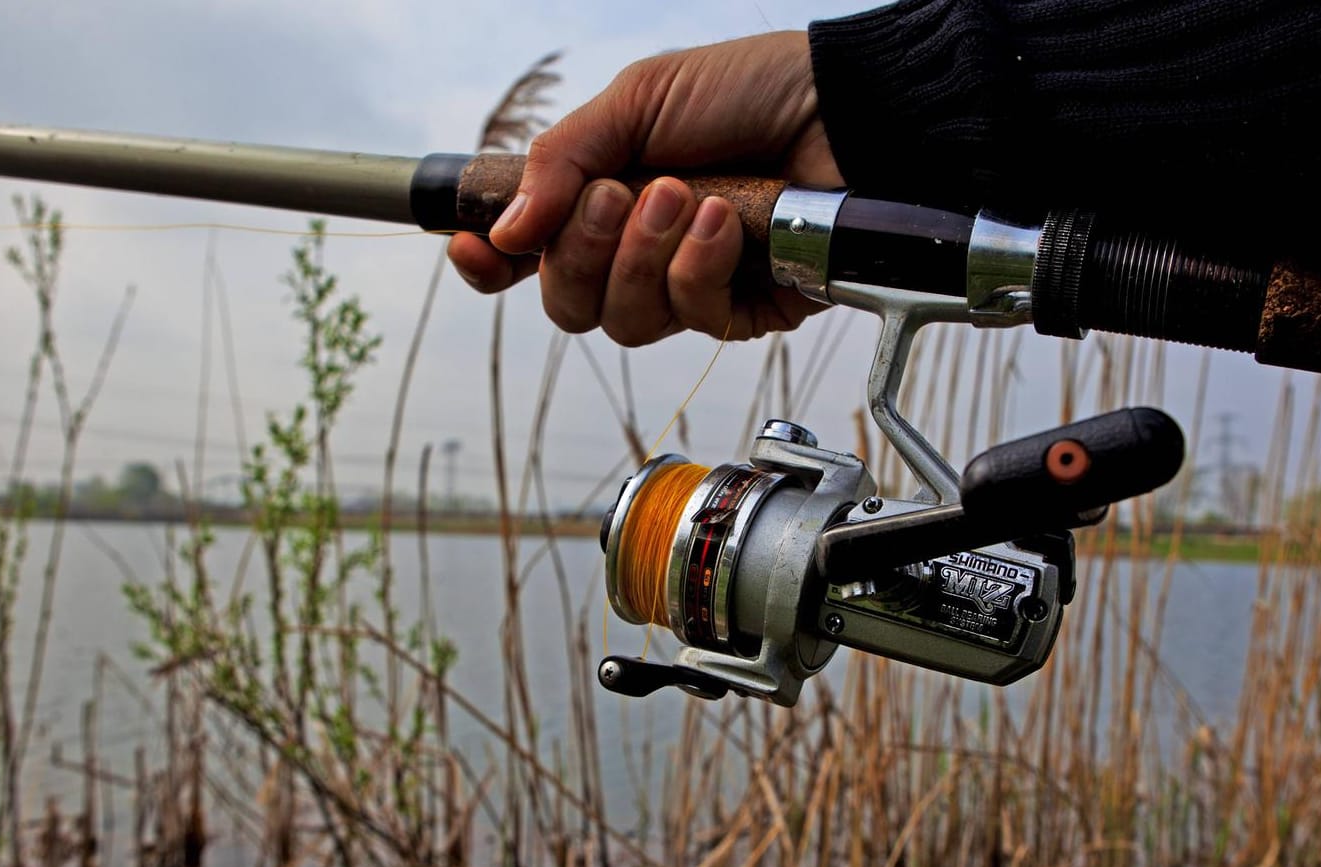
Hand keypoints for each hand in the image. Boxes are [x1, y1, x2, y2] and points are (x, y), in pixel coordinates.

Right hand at [448, 31, 843, 345]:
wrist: (844, 109)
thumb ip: (562, 161)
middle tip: (620, 196)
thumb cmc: (750, 92)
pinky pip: (692, 319)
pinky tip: (724, 222)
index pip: (529, 255)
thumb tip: (503, 231)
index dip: (493, 263)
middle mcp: (639, 252)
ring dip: (645, 256)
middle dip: (581, 252)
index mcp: (603, 199)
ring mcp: (690, 286)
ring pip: (625, 321)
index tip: (476, 247)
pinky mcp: (742, 310)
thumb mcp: (638, 101)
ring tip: (685, 196)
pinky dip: (700, 267)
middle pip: (568, 303)